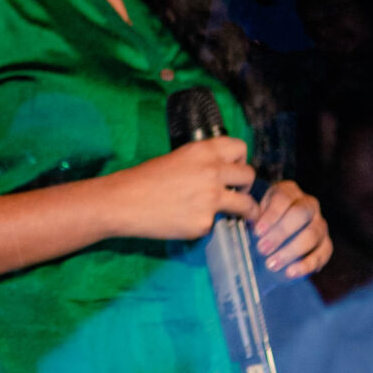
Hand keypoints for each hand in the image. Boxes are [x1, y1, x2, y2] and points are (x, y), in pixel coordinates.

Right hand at [106, 136, 255, 244]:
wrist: (123, 202)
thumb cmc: (143, 179)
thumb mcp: (175, 159)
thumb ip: (201, 163)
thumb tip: (219, 175)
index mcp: (202, 151)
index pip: (239, 147)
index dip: (240, 159)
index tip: (235, 169)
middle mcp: (211, 171)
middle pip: (248, 175)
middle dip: (247, 185)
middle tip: (239, 193)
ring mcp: (211, 199)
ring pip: (246, 204)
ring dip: (247, 210)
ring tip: (243, 215)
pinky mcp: (205, 223)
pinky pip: (216, 224)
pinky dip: (206, 224)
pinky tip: (188, 222)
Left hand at [252, 177, 330, 277]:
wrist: (279, 231)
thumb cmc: (264, 219)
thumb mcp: (256, 211)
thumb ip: (254, 216)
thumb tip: (249, 226)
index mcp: (290, 191)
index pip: (283, 198)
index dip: (271, 215)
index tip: (257, 232)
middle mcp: (309, 204)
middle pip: (301, 214)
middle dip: (281, 233)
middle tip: (262, 249)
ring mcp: (320, 223)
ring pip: (312, 234)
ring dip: (291, 251)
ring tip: (272, 264)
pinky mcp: (326, 243)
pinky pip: (323, 253)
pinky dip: (307, 264)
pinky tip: (291, 272)